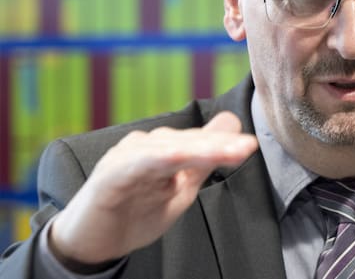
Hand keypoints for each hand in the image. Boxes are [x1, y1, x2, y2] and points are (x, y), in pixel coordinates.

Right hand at [48, 111, 258, 268]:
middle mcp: (146, 147)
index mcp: (164, 149)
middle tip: (245, 146)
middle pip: (186, 141)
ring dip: (196, 148)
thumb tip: (232, 124)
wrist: (92, 241)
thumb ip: (205, 158)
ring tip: (223, 151)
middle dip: (217, 144)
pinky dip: (155, 158)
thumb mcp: (180, 189)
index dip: (226, 143)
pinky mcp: (109, 176)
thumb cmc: (135, 211)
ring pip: (166, 148)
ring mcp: (126, 159)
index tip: (250, 145)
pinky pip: (134, 164)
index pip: (199, 142)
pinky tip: (175, 157)